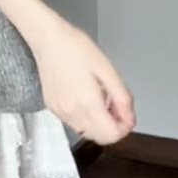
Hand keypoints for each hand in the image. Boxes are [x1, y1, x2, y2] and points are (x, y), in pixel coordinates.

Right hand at [29, 13, 136, 145]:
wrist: (48, 39)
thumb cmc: (77, 48)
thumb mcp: (108, 70)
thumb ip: (122, 98)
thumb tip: (129, 119)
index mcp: (88, 104)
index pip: (111, 135)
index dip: (124, 128)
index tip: (126, 112)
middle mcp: (72, 113)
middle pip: (99, 138)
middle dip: (113, 127)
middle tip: (116, 105)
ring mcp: (60, 112)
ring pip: (86, 132)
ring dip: (98, 123)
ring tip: (100, 98)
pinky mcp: (52, 107)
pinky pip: (74, 123)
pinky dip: (85, 117)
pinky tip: (85, 96)